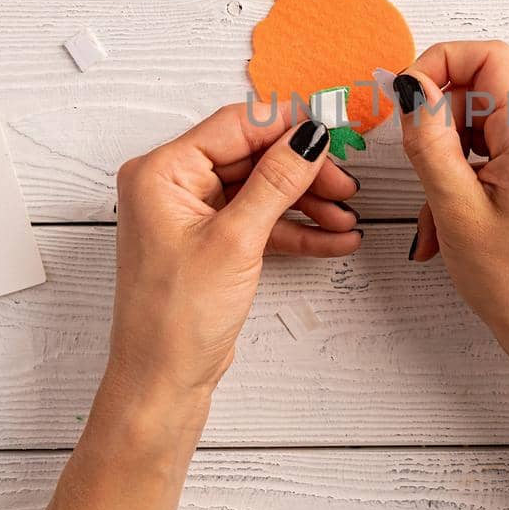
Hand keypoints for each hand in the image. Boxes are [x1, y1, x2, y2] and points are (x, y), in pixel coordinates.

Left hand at [105, 104, 361, 413]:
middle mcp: (172, 186)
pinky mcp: (211, 242)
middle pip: (253, 157)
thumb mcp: (236, 241)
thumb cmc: (175, 319)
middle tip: (346, 187)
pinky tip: (333, 239)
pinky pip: (260, 222)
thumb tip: (308, 137)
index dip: (287, 127)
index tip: (333, 132)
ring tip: (346, 220)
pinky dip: (296, 230)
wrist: (162, 383)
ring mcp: (193, 215)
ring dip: (307, 204)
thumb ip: (276, 181)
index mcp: (161, 172)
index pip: (235, 126)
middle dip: (303, 172)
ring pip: (262, 190)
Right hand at [393, 41, 508, 364]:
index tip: (405, 98)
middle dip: (438, 128)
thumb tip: (410, 87)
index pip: (488, 57)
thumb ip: (428, 140)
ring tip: (438, 218)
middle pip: (482, 90)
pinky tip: (454, 219)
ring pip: (485, 125)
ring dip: (449, 160)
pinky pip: (499, 150)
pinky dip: (468, 175)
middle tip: (420, 174)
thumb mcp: (455, 210)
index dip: (438, 64)